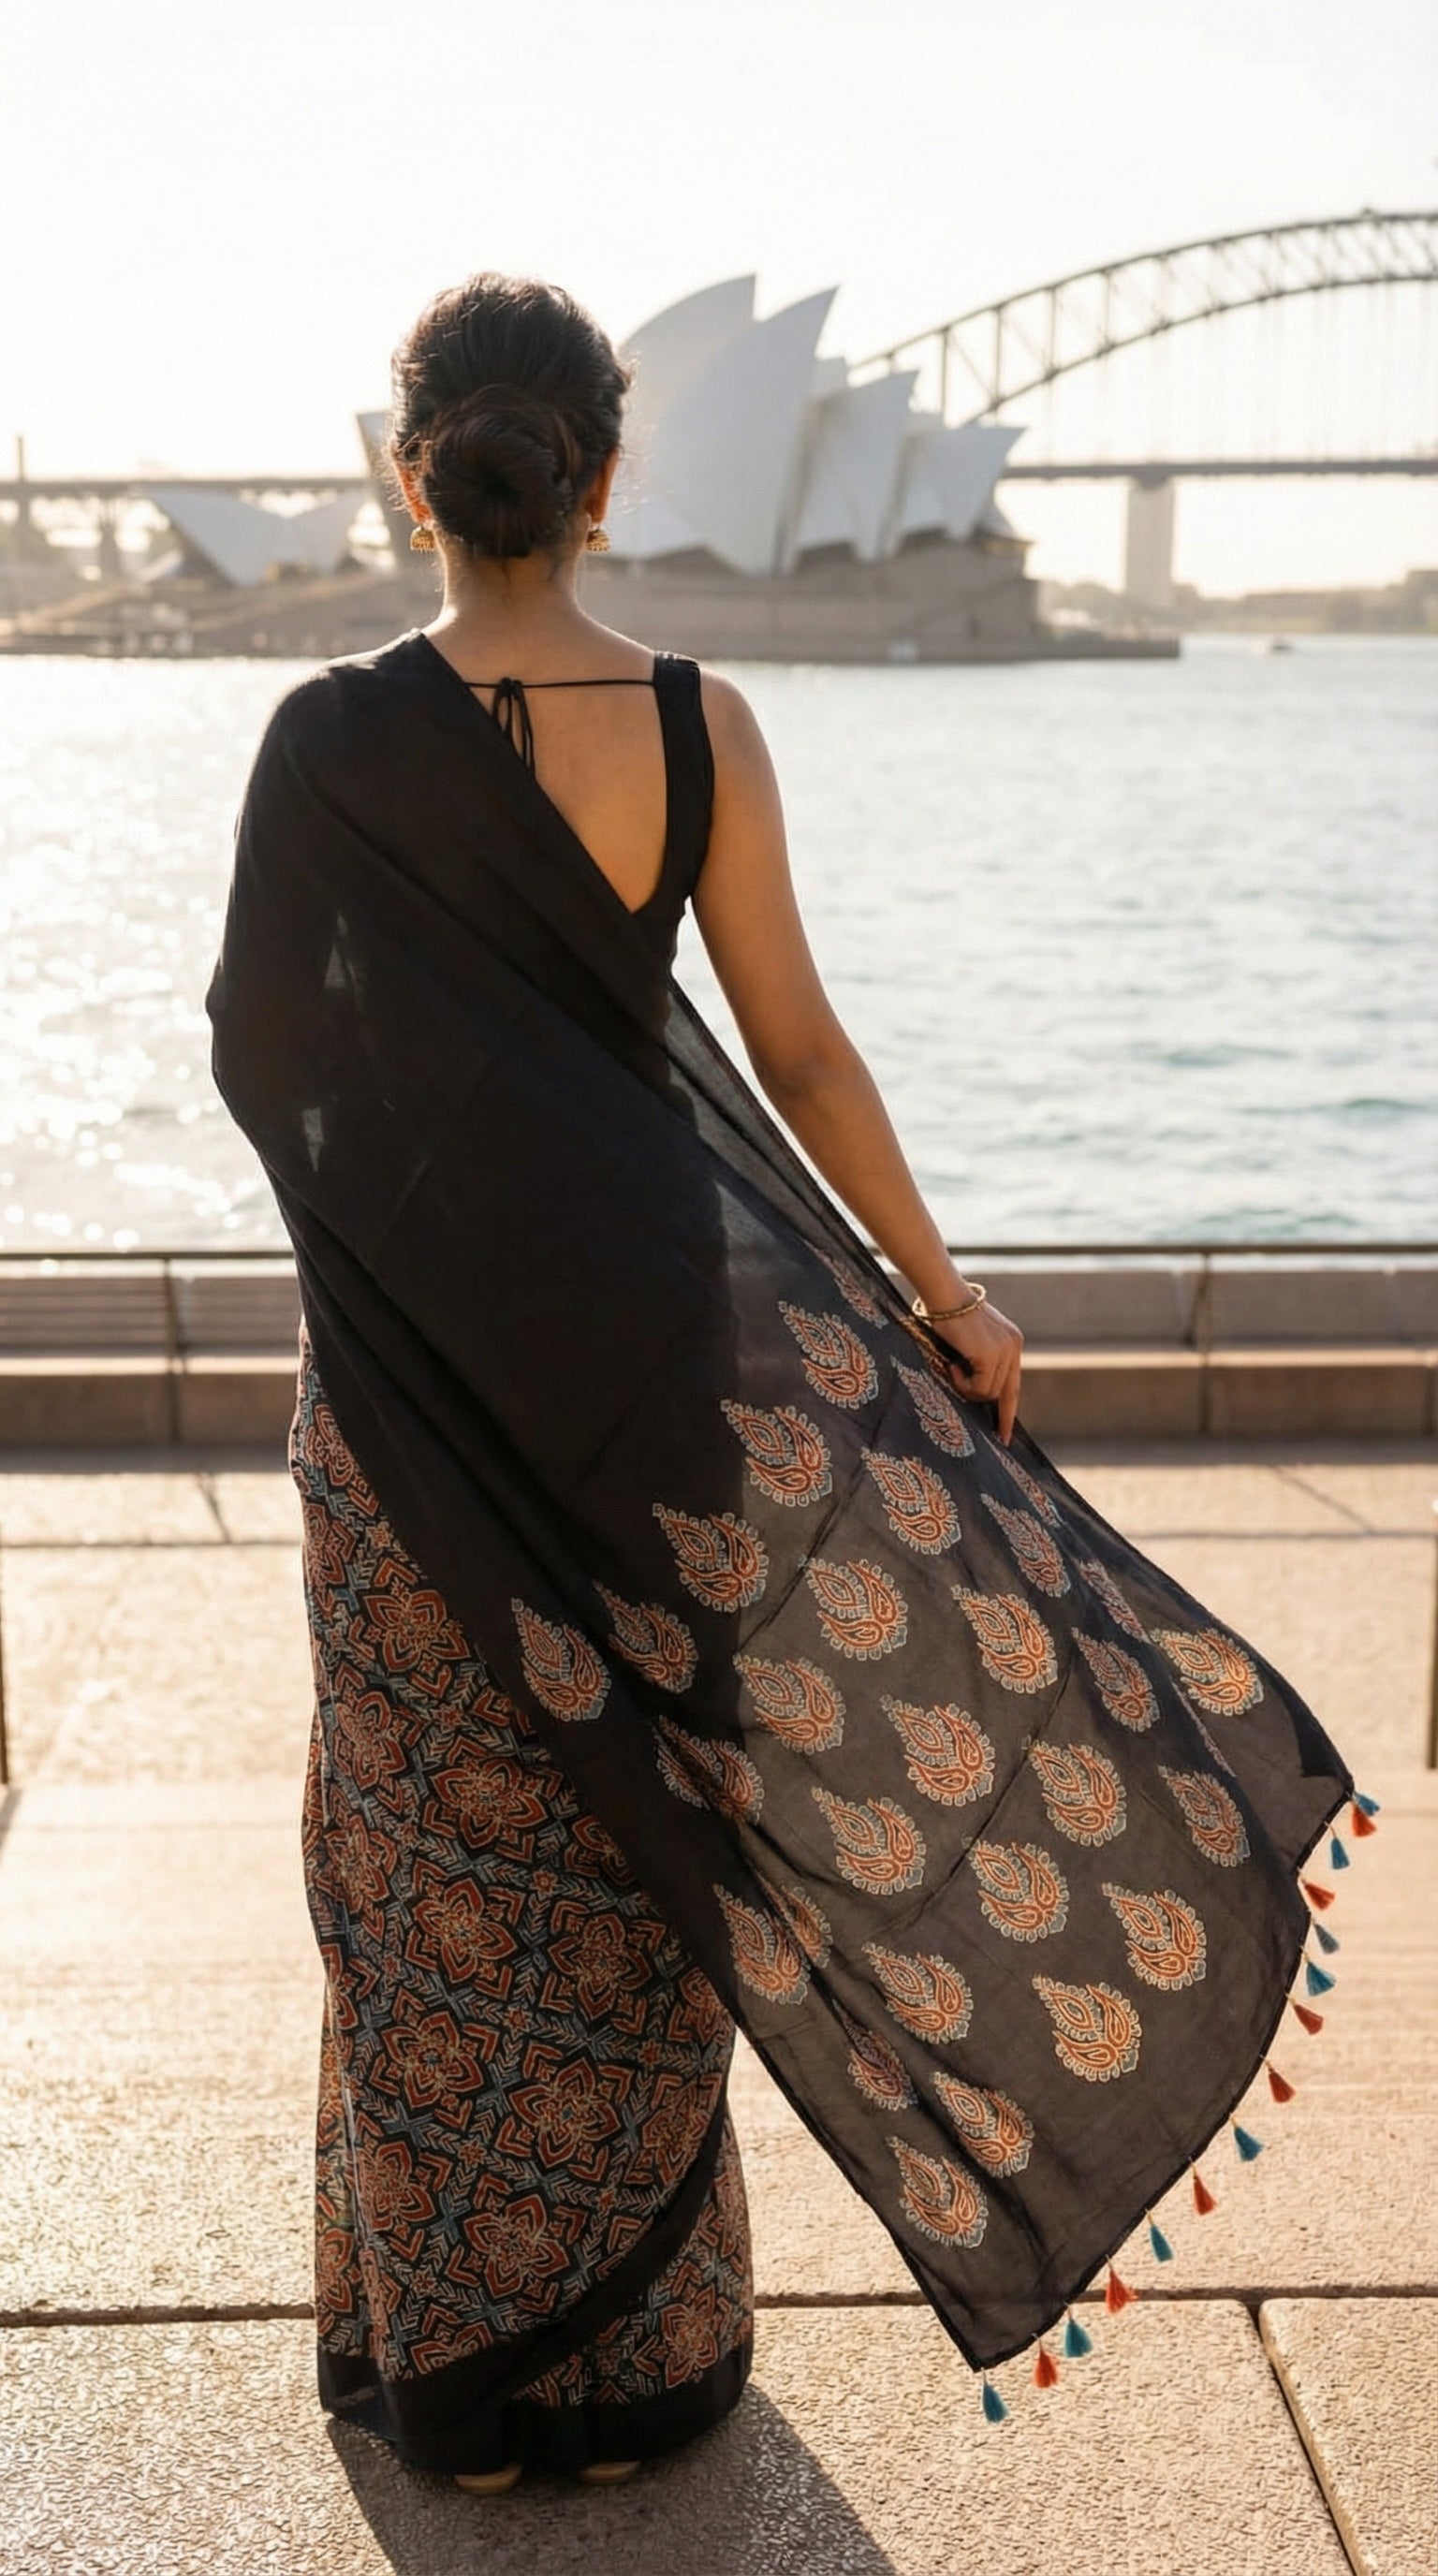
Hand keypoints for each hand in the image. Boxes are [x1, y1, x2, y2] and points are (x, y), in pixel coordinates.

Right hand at [931, 1295, 1023, 1444]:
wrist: (942, 1293)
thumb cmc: (945, 1313)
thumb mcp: (967, 1339)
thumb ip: (976, 1360)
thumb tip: (973, 1391)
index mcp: (1010, 1341)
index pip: (1013, 1381)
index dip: (1008, 1408)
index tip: (1006, 1432)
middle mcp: (1013, 1346)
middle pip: (1008, 1392)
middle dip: (1001, 1417)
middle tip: (1000, 1439)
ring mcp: (1005, 1351)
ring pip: (990, 1393)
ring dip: (968, 1389)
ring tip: (952, 1370)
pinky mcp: (991, 1356)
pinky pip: (980, 1388)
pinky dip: (963, 1383)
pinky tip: (953, 1365)